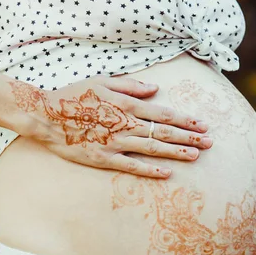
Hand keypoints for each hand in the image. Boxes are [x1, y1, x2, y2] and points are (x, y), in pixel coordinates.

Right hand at [9, 75, 212, 177]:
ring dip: (176, 152)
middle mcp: (125, 124)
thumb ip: (131, 86)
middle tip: (210, 143)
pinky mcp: (103, 158)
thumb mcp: (103, 81)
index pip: (163, 113)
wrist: (46, 115)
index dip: (185, 120)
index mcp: (126, 104)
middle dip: (189, 137)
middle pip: (164, 133)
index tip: (203, 125)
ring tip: (196, 156)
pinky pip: (131, 166)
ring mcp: (115, 142)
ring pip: (152, 149)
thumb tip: (156, 89)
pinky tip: (167, 173)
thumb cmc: (73, 95)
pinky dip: (150, 169)